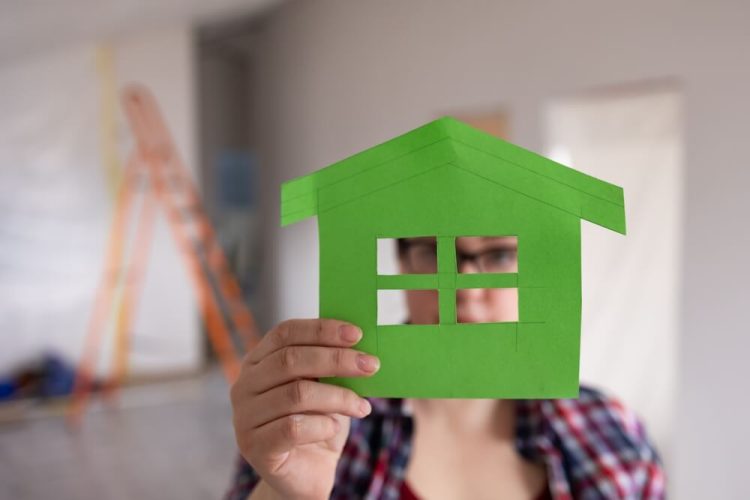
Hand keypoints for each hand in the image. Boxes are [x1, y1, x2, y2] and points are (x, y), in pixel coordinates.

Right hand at [230, 319, 379, 499]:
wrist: (306, 473)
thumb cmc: (317, 423)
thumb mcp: (325, 387)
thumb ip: (332, 365)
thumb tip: (360, 346)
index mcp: (258, 362)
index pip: (285, 333)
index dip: (320, 330)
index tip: (356, 334)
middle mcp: (244, 386)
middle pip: (290, 360)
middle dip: (336, 359)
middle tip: (370, 365)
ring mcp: (245, 417)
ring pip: (296, 394)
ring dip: (338, 397)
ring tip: (362, 406)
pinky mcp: (255, 447)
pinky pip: (292, 428)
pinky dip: (322, 425)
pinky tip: (334, 429)